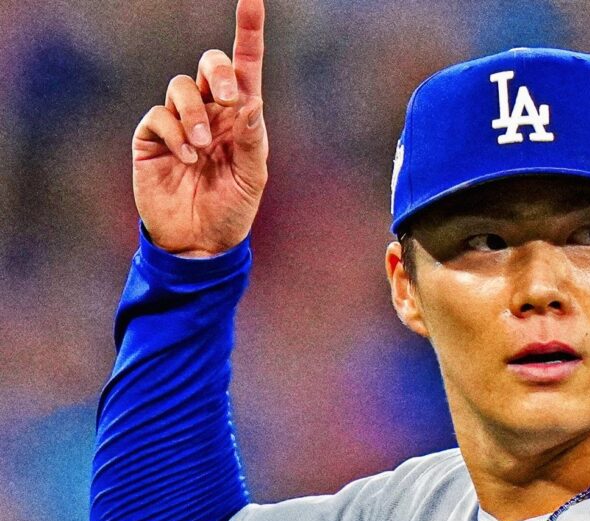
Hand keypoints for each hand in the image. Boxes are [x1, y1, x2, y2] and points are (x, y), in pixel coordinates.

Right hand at [131, 0, 267, 255]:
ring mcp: (179, 123)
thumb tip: (250, 99)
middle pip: (208, 65)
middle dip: (216, 72)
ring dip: (193, 113)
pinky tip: (187, 157)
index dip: (248, 32)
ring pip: (179, 87)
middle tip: (227, 98)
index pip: (244, 68)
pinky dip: (175, 133)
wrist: (200, 244)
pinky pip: (159, 116)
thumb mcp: (252, 177)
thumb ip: (252, 138)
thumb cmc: (232, 210)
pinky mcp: (152, 138)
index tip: (253, 0)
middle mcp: (210, 113)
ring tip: (203, 147)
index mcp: (240, 118)